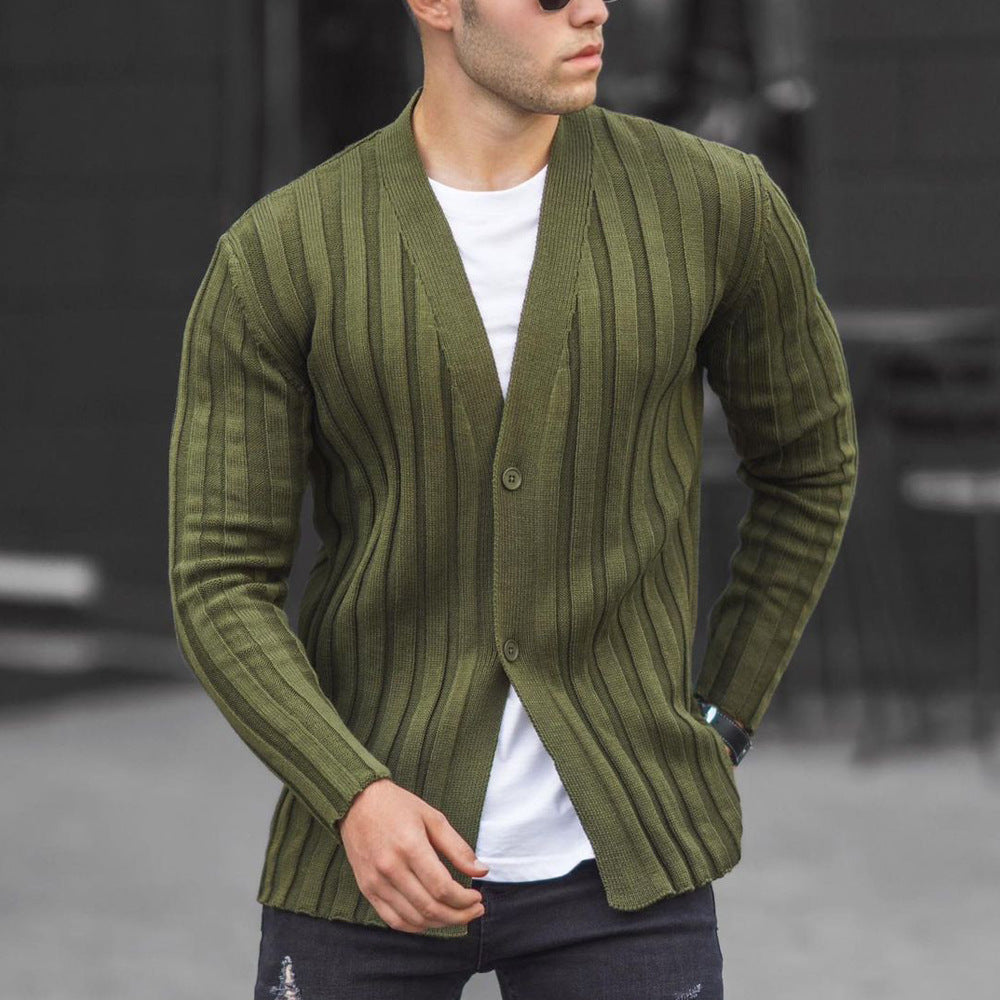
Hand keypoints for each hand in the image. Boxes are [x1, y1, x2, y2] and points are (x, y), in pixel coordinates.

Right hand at [338, 778, 489, 933]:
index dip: (464, 900)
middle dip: (458, 915)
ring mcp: (376, 882)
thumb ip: (457, 847)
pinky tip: (431, 919)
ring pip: (413, 919)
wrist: (356, 803)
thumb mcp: (432, 817)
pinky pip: (393, 921)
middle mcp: (391, 868)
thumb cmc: (397, 806)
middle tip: (474, 911)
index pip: (442, 888)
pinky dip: (415, 926)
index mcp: (410, 846)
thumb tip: (482, 870)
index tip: (477, 898)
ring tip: (457, 915)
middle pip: (430, 908)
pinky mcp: (367, 889)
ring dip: (440, 923)